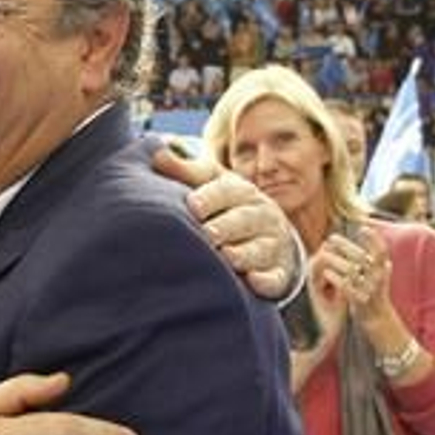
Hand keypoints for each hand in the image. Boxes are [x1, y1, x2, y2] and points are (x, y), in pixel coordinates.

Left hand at [153, 147, 296, 298]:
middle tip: (208, 234)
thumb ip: (185, 170)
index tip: (193, 205)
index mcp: (242, 192)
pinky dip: (267, 280)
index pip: (228, 191)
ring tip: (228, 258)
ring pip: (260, 249)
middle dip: (227, 227)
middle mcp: (261, 216)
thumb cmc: (225, 205)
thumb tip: (156, 153)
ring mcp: (271, 245)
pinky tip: (254, 282)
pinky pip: (276, 277)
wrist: (265, 231)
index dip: (211, 198)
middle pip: (245, 220)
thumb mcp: (210, 183)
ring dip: (245, 254)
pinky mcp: (278, 272)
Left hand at [316, 230, 392, 324]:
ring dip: (336, 260)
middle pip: (361, 257)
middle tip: (331, 237)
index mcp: (384, 270)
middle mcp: (379, 278)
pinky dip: (336, 278)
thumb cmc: (373, 292)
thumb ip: (372, 258)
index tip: (362, 227)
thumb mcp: (377, 273)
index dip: (374, 238)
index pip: (382, 250)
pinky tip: (325, 272)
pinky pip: (347, 287)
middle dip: (346, 245)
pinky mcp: (361, 300)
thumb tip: (364, 237)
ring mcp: (370, 289)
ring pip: (352, 271)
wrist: (377, 318)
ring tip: (323, 253)